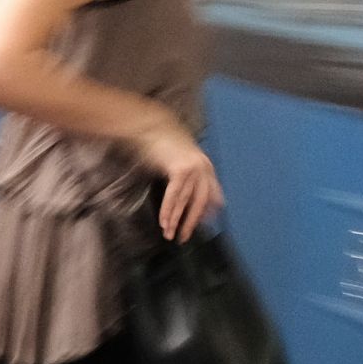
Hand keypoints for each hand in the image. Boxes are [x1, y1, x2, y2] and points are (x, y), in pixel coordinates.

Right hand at [144, 125, 221, 240]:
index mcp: (206, 166)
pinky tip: (165, 222)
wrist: (151, 125)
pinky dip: (168, 210)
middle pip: (200, 202)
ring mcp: (194, 168)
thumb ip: (187, 178)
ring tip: (170, 234)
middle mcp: (204, 168)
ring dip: (176, 220)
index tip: (204, 225)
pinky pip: (175, 196)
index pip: (212, 194)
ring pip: (185, 201)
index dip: (208, 211)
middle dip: (191, 222)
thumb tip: (188, 199)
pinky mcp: (181, 170)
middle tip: (184, 237)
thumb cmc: (162, 143)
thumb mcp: (180, 161)